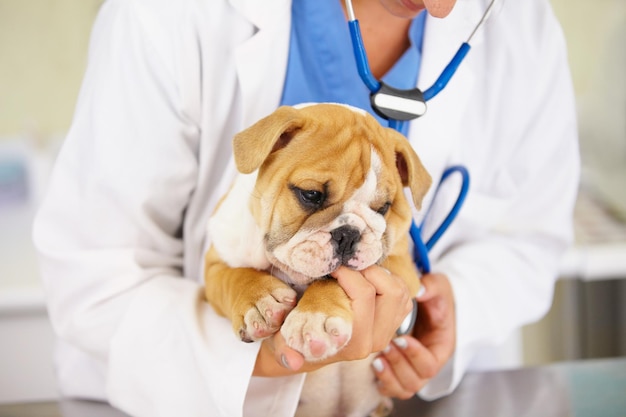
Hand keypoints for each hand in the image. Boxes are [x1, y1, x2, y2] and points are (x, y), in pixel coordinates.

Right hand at [253, 265, 412, 375]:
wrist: (312, 346)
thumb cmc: (299, 332)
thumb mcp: (288, 337)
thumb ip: (288, 348)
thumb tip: (292, 361)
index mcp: (353, 341)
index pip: (364, 294)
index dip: (348, 272)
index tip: (332, 266)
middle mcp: (375, 340)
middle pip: (390, 290)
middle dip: (369, 269)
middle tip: (348, 265)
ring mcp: (388, 332)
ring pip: (400, 291)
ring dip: (381, 275)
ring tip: (356, 271)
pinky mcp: (394, 323)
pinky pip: (404, 295)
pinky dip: (390, 281)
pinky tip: (368, 280)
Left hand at [371, 272, 455, 398]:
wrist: (429, 304)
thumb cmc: (435, 297)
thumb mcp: (438, 287)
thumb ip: (432, 287)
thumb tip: (420, 289)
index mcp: (440, 348)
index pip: (431, 364)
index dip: (415, 355)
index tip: (402, 338)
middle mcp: (427, 363)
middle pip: (416, 381)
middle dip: (399, 366)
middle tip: (387, 346)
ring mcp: (412, 369)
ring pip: (403, 389)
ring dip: (389, 376)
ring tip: (377, 358)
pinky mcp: (398, 370)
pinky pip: (392, 388)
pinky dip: (383, 382)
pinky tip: (374, 365)